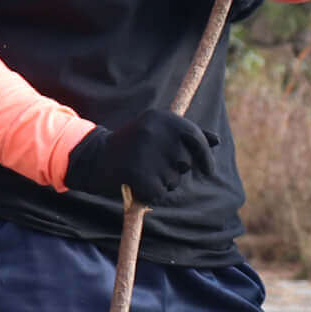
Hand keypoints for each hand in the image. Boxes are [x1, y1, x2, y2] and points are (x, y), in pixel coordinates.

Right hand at [65, 111, 216, 204]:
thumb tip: (216, 141)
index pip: (195, 137)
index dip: (205, 156)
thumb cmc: (133, 144)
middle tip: (153, 164)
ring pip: (173, 180)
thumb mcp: (158, 130)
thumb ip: (187, 134)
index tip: (209, 171)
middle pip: (185, 162)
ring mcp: (146, 154)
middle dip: (176, 170)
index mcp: (161, 117)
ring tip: (142, 170)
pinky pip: (159, 193)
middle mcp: (155, 132)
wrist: (94, 157)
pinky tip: (136, 183)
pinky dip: (150, 193)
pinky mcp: (138, 175)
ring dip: (163, 182)